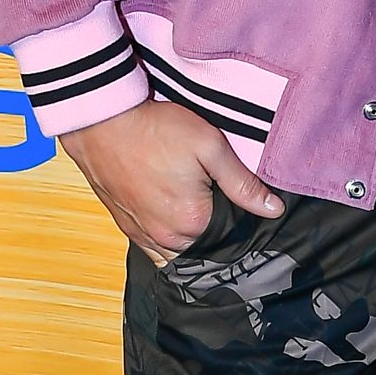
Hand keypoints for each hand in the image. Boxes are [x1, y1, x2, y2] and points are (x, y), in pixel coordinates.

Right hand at [59, 97, 281, 265]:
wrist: (101, 121)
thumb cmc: (155, 129)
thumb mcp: (209, 146)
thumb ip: (242, 182)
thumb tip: (273, 209)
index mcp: (193, 222)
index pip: (232, 237)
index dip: (240, 220)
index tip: (238, 201)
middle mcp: (166, 239)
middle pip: (205, 248)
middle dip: (216, 234)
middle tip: (215, 201)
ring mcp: (142, 236)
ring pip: (179, 253)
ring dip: (191, 241)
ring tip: (194, 209)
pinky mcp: (126, 227)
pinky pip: (154, 249)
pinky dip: (168, 241)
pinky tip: (174, 218)